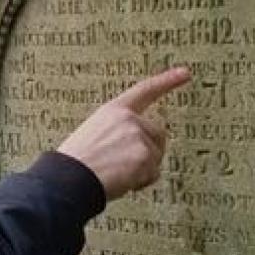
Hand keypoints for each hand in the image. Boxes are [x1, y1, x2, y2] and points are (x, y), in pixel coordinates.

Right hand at [57, 67, 190, 200]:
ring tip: (116, 174)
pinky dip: (140, 182)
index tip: (185, 72)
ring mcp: (139, 136)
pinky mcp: (145, 156)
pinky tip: (121, 181)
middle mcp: (129, 119)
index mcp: (113, 110)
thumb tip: (135, 149)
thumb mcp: (94, 134)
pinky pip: (152, 174)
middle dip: (148, 152)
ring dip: (142, 170)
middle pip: (157, 135)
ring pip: (155, 157)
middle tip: (125, 166)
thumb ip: (118, 133)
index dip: (167, 81)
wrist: (69, 179)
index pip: (144, 90)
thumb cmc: (76, 163)